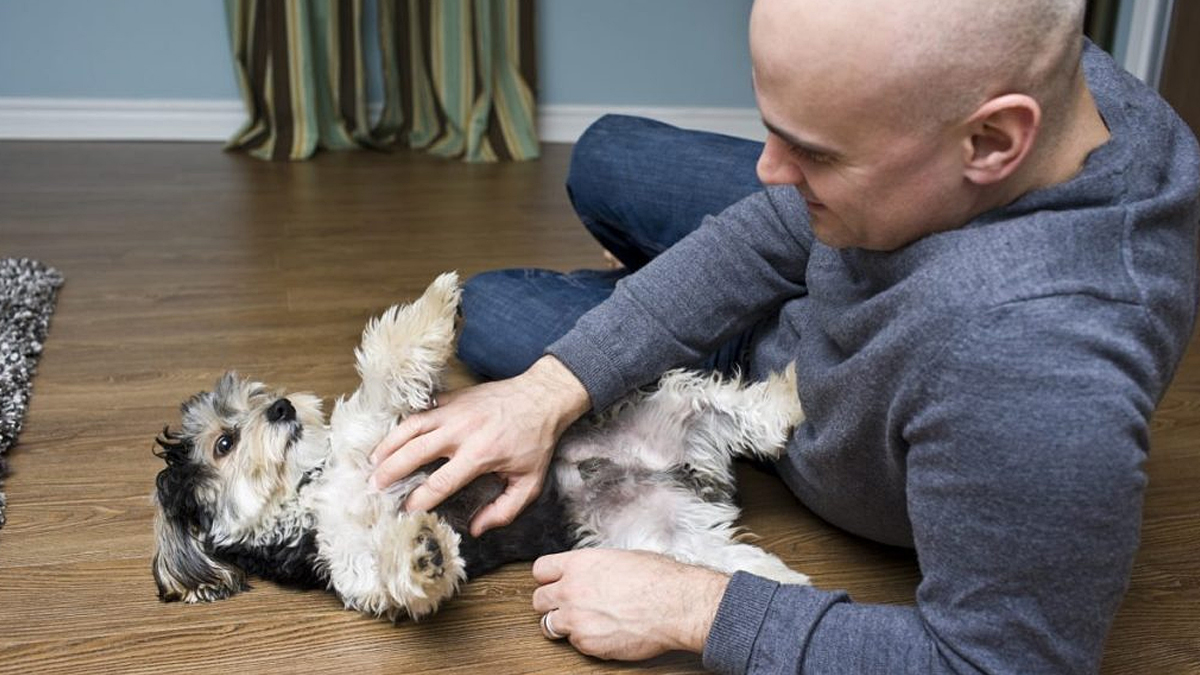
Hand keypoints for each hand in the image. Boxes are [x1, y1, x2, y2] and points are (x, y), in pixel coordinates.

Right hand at [369, 356, 589, 535]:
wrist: (542, 396)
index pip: (440, 482)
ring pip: (410, 427)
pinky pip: (420, 412)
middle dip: (390, 471)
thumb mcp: (530, 482)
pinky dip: (402, 425)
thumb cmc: (536, 441)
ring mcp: (454, 411)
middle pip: (415, 452)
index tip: (405, 510)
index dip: (419, 499)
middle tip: (373, 487)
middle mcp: (461, 431)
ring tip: (371, 462)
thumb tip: (477, 529)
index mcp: (480, 454)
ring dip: (388, 444)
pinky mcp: (451, 398)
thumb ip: (505, 510)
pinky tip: (390, 438)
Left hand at [531, 549, 729, 659]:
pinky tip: (603, 632)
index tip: (554, 583)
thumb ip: (595, 567)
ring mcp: (576, 619)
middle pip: (538, 599)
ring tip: (581, 622)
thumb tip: (593, 572)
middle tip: (565, 606)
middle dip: (550, 603)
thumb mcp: (621, 558)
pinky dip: (585, 640)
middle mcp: (571, 590)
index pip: (540, 569)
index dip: (548, 577)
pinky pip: (574, 644)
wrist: (676, 605)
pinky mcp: (587, 643)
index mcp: (579, 564)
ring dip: (562, 624)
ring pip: (548, 625)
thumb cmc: (658, 579)